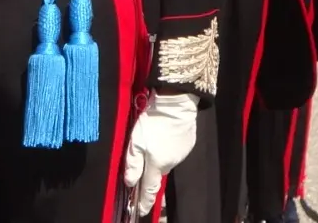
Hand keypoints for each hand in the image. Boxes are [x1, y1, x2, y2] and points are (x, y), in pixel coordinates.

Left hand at [123, 92, 198, 217]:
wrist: (176, 105)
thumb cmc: (153, 122)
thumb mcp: (135, 142)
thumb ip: (132, 163)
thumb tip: (130, 182)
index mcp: (157, 164)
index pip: (149, 189)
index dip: (145, 202)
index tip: (140, 211)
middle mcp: (171, 163)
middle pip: (157, 174)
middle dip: (149, 176)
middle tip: (142, 174)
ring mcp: (181, 154)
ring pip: (165, 162)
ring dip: (158, 160)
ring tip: (151, 146)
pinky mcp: (187, 145)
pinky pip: (174, 152)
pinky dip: (167, 149)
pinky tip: (162, 138)